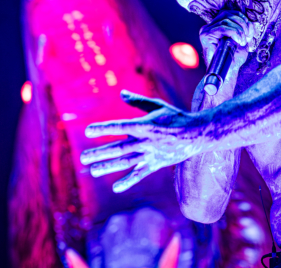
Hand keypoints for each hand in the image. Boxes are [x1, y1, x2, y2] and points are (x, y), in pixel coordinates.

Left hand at [80, 90, 202, 192]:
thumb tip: (122, 93)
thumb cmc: (175, 117)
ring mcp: (151, 155)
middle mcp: (146, 141)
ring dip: (109, 166)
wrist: (197, 134)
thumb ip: (138, 102)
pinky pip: (141, 174)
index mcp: (146, 125)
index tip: (87, 131)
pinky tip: (116, 187)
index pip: (120, 127)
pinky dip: (129, 181)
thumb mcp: (158, 106)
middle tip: (83, 157)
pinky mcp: (156, 164)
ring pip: (127, 162)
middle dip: (100, 153)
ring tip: (93, 170)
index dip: (104, 129)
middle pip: (120, 148)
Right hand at [200, 10, 254, 67]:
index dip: (241, 18)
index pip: (229, 13)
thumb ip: (246, 31)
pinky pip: (222, 28)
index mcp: (217, 26)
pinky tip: (238, 41)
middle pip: (227, 14)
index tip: (249, 30)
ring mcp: (207, 30)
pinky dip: (234, 33)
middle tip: (247, 36)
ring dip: (239, 30)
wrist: (227, 72)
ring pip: (226, 21)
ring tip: (242, 41)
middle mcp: (210, 26)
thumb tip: (253, 23)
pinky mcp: (206, 35)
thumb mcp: (243, 41)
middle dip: (241, 24)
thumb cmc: (233, 59)